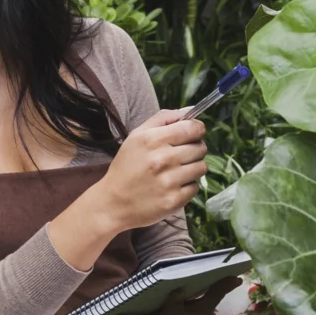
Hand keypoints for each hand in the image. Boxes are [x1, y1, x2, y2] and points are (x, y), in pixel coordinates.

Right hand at [91, 110, 209, 233]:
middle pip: (200, 148)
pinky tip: (173, 185)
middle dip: (194, 149)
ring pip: (201, 167)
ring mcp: (169, 181)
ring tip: (177, 171)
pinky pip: (195, 187)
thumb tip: (189, 111)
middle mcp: (163, 159)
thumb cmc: (126, 167)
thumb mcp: (137, 136)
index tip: (192, 134)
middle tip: (180, 155)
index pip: (193, 128)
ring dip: (193, 168)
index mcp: (153, 140)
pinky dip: (187, 186)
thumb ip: (163, 118)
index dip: (196, 130)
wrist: (113, 203)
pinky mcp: (174, 200)